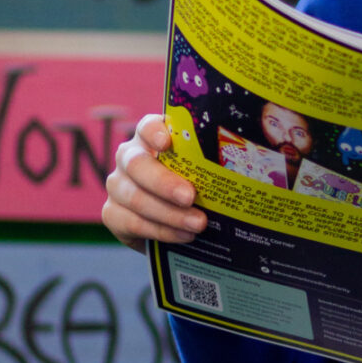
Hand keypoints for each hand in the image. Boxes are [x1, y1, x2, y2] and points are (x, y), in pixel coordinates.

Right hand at [102, 113, 206, 252]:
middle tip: (191, 197)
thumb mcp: (205, 173)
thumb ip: (212, 166)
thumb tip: (249, 171)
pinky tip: (183, 235)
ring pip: (134, 197)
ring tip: (197, 224)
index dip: (154, 132)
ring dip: (169, 213)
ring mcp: (118, 185)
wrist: (177, 223)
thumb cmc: (198, 188)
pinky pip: (131, 222)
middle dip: (164, 183)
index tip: (167, 142)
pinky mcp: (112, 213)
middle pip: (137, 164)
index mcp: (152, 139)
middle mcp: (130, 158)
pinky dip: (160, 230)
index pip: (147, 127)